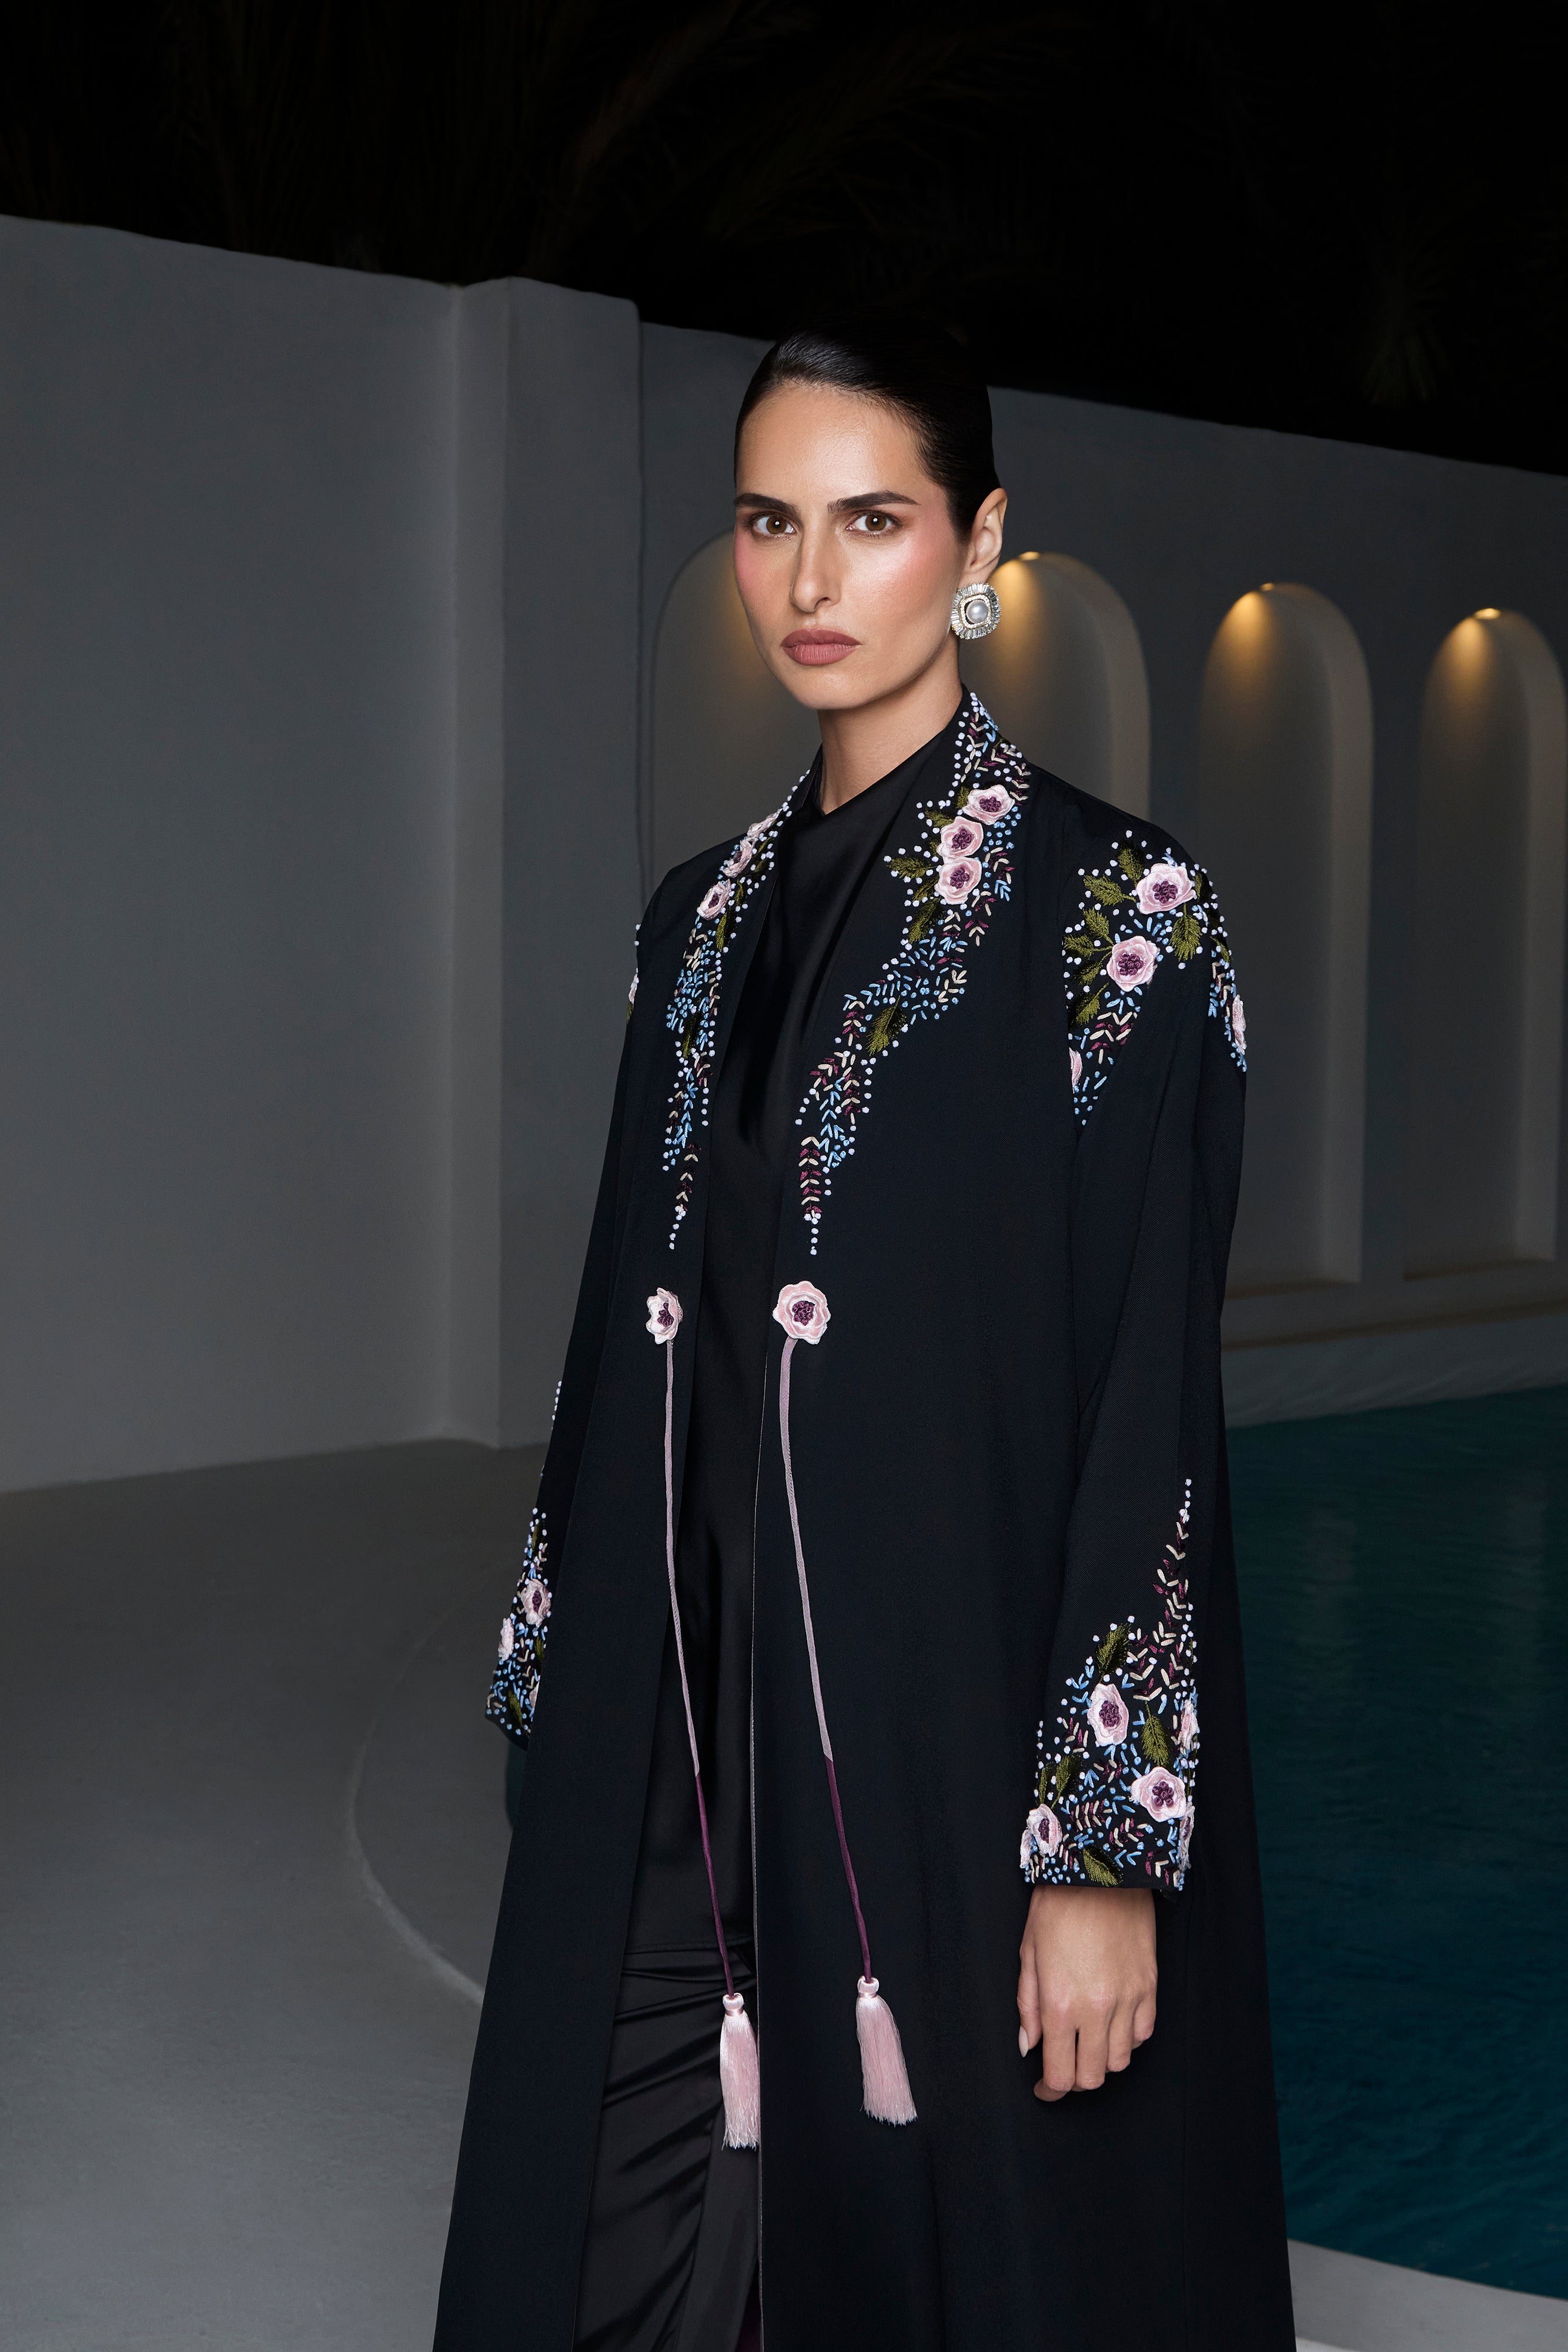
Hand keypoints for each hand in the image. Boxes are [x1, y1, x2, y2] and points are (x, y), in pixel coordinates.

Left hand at [1016, 1882, 1156, 2101]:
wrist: (1102, 1870)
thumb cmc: (1058, 1906)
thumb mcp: (1029, 1953)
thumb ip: (1028, 2006)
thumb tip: (1029, 2046)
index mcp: (1060, 2003)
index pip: (1059, 2074)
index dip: (1050, 2090)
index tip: (1044, 2089)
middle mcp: (1096, 2009)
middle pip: (1092, 2077)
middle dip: (1074, 2080)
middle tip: (1064, 2066)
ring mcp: (1128, 2000)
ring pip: (1120, 2061)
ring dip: (1101, 2060)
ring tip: (1088, 2041)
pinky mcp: (1150, 1987)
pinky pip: (1143, 2034)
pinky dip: (1127, 2039)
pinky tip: (1113, 2023)